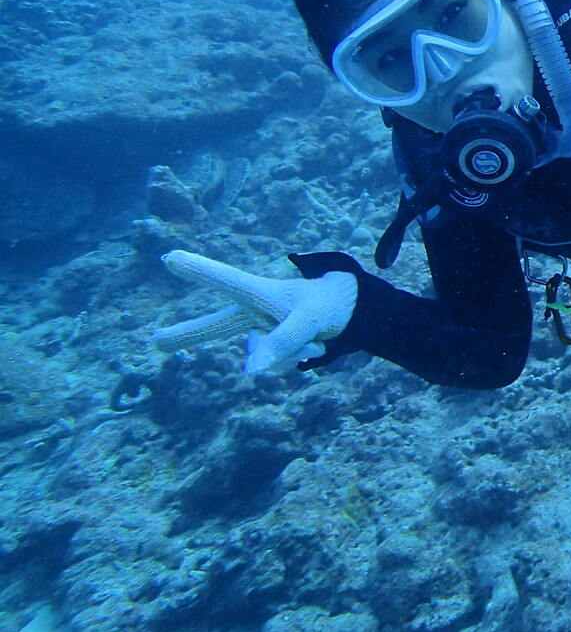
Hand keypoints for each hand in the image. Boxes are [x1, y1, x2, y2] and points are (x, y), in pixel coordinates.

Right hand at [151, 251, 357, 374]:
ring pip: (262, 357)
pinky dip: (297, 358)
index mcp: (259, 292)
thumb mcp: (310, 321)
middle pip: (216, 325)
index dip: (198, 270)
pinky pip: (276, 365)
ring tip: (315, 338)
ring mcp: (260, 332)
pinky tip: (314, 346)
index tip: (169, 258)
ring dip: (293, 351)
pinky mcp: (271, 350)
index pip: (226, 280)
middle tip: (156, 341)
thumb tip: (248, 373)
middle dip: (187, 334)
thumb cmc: (326, 304)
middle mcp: (253, 312)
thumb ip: (281, 343)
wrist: (351, 313)